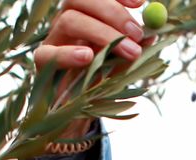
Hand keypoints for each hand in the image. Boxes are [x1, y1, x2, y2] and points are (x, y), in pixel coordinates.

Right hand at [33, 0, 152, 138]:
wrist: (77, 112)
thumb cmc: (101, 82)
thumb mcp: (123, 64)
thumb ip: (135, 48)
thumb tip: (153, 32)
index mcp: (88, 15)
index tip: (141, 3)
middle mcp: (68, 21)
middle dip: (112, 11)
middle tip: (136, 32)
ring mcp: (53, 39)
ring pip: (69, 20)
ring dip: (102, 33)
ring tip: (128, 52)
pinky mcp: (42, 62)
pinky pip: (50, 53)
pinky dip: (69, 53)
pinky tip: (88, 58)